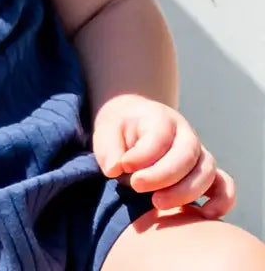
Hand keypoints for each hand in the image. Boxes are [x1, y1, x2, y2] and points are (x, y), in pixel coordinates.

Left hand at [93, 94, 234, 217]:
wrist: (134, 124)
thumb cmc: (120, 130)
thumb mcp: (106, 130)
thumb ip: (108, 148)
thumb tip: (114, 170)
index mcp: (161, 118)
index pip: (159, 138)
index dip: (142, 156)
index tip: (122, 166)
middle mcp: (185, 134)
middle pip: (186, 156)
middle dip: (161, 177)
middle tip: (136, 187)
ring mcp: (199, 153)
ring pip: (206, 172)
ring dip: (185, 192)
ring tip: (156, 203)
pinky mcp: (206, 172)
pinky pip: (224, 185)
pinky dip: (222, 200)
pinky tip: (204, 214)